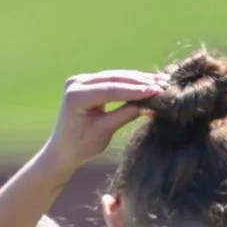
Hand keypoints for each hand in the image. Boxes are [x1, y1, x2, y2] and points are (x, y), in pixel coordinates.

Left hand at [39, 71, 161, 175]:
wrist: (63, 149)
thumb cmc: (82, 146)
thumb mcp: (105, 131)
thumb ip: (125, 115)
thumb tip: (149, 105)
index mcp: (77, 96)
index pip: (110, 90)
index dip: (135, 90)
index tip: (156, 90)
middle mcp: (76, 83)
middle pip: (113, 79)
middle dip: (139, 82)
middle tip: (163, 84)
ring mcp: (80, 80)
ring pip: (114, 77)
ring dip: (137, 79)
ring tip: (160, 82)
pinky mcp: (87, 83)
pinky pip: (110, 80)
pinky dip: (128, 83)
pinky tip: (146, 83)